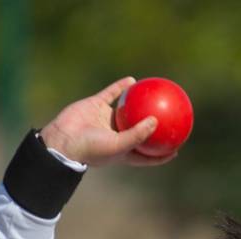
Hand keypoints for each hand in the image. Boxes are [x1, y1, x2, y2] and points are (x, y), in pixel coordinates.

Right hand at [38, 76, 176, 167]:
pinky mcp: (95, 105)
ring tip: (154, 94)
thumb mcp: (119, 145)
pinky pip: (111, 94)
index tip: (176, 148)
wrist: (63, 140)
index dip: (161, 153)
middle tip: (170, 118)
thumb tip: (157, 121)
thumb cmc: (92, 149)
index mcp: (123, 150)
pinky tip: (133, 80)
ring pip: (126, 110)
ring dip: (138, 103)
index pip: (147, 155)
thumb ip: (139, 135)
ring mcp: (105, 119)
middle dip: (153, 126)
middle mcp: (116, 135)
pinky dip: (121, 87)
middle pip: (139, 130)